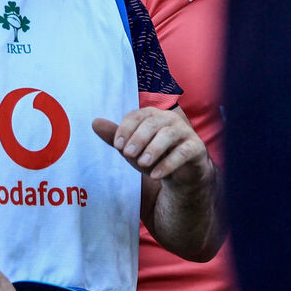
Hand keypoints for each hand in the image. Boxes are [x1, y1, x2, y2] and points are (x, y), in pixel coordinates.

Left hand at [92, 107, 209, 183]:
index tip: (117, 146)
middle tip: (127, 154)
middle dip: (138, 138)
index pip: (137, 116)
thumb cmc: (153, 157)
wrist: (180, 174)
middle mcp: (169, 119)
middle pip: (152, 123)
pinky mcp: (196, 148)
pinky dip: (168, 163)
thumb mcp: (132, 149)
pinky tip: (156, 175)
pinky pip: (183, 152)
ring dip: (153, 149)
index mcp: (152, 115)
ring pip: (168, 134)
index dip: (126, 129)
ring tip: (141, 164)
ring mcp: (185, 132)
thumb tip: (94, 123)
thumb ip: (116, 137)